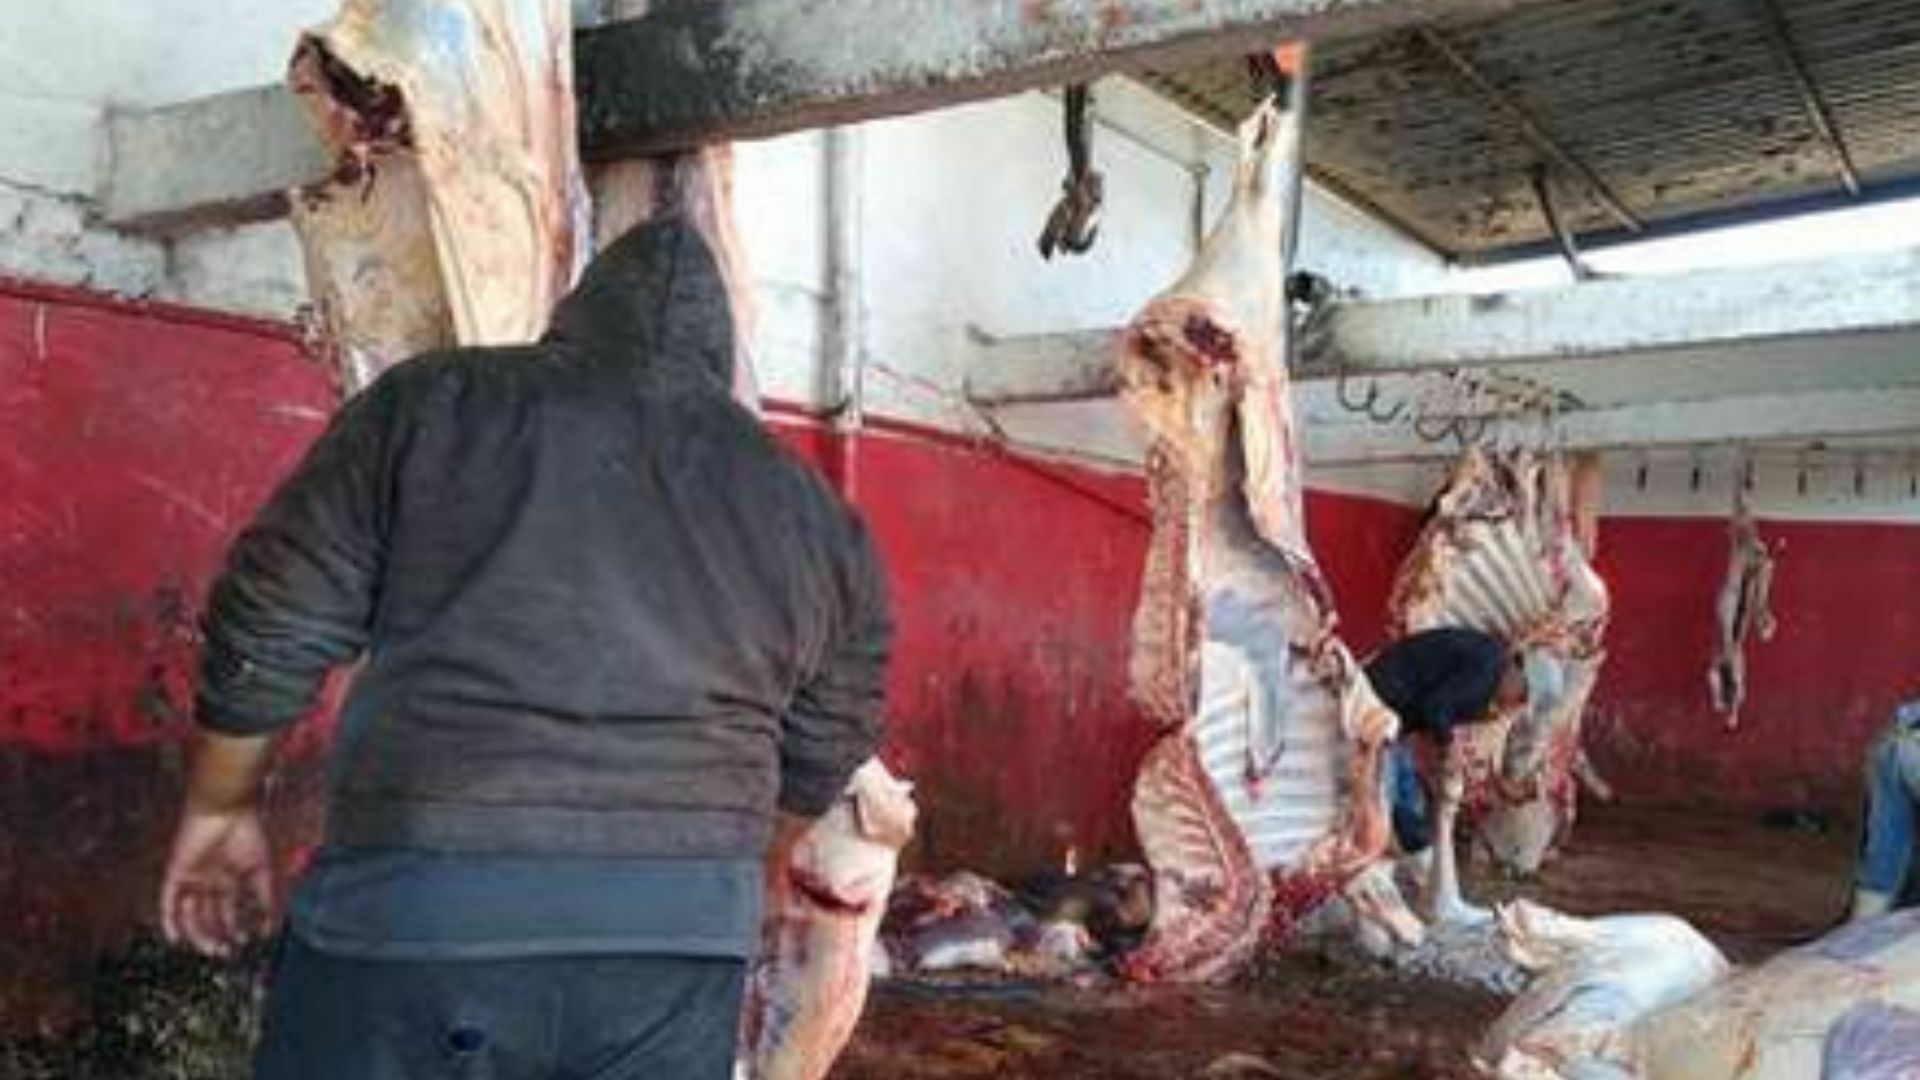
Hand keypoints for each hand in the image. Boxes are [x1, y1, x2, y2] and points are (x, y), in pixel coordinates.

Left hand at [160, 805, 274, 956]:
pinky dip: (170, 921)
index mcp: (228, 877)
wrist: (226, 808)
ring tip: (212, 949)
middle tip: (226, 952)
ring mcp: (191, 877)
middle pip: (208, 916)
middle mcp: (208, 881)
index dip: (236, 927)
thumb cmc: (247, 831)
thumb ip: (266, 897)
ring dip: (198, 933)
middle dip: (217, 935)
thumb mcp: (262, 869)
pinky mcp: (175, 872)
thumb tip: (273, 924)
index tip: (245, 943)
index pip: (229, 910)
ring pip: (190, 913)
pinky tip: (176, 939)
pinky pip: (168, 902)